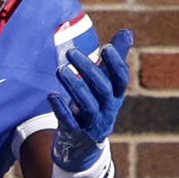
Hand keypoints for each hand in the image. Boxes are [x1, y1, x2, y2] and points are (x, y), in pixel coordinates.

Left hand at [52, 26, 134, 177]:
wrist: (83, 145)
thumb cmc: (95, 106)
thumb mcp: (106, 85)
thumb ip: (113, 60)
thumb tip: (127, 32)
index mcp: (116, 96)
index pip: (121, 79)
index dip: (116, 64)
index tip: (106, 47)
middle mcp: (108, 109)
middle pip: (102, 89)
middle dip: (88, 69)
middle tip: (71, 52)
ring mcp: (92, 123)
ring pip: (87, 104)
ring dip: (74, 86)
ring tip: (60, 70)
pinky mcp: (75, 133)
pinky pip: (69, 122)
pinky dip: (61, 109)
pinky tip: (51, 96)